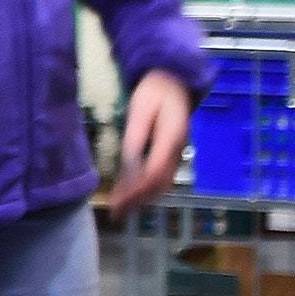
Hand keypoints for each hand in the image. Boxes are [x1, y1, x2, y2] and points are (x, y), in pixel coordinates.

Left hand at [108, 69, 193, 212]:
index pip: (155, 171)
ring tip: (121, 209)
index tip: (121, 200)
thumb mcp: (140, 111)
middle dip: (138, 199)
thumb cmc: (154, 93)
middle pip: (160, 182)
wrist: (175, 83)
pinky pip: (161, 176)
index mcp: (171, 138)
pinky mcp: (171, 154)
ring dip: (142, 197)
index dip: (138, 188)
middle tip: (116, 212)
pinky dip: (146, 188)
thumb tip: (127, 164)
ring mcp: (176, 153)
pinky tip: (131, 194)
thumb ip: (135, 138)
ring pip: (162, 183)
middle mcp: (177, 150)